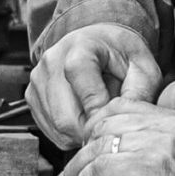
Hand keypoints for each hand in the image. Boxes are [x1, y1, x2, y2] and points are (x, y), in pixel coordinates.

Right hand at [28, 22, 162, 146]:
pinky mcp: (31, 96)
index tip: (114, 120)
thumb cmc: (120, 54)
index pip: (83, 88)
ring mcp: (38, 79)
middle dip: (92, 129)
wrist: (99, 42)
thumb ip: (139, 92)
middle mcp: (52, 61)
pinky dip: (70, 133)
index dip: (99, 112)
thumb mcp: (142, 67)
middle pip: (67, 117)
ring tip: (98, 115)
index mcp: (81, 47)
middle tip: (110, 124)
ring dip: (82, 132)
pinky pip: (50, 129)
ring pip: (58, 127)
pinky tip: (84, 117)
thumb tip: (125, 120)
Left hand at [57, 82, 174, 175]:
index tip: (88, 148)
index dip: (97, 126)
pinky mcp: (151, 169)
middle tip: (72, 172)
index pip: (121, 106)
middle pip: (105, 126)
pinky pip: (105, 168)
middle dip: (83, 150)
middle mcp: (166, 126)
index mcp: (174, 119)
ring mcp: (159, 146)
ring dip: (80, 170)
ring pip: (101, 148)